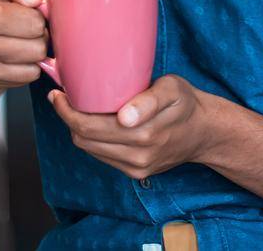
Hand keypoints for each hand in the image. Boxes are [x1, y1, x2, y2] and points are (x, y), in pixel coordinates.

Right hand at [0, 0, 47, 89]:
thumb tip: (37, 0)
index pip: (35, 24)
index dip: (39, 16)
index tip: (28, 12)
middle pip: (37, 49)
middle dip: (39, 36)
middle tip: (28, 27)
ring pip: (33, 69)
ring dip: (34, 54)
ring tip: (22, 40)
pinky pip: (22, 80)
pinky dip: (25, 67)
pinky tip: (14, 53)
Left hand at [50, 74, 220, 179]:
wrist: (204, 132)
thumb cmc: (185, 103)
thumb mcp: (172, 89)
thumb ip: (148, 100)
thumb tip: (124, 117)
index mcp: (144, 133)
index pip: (89, 126)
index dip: (67, 111)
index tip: (57, 94)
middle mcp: (138, 155)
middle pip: (84, 139)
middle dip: (68, 118)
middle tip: (63, 98)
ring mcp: (136, 167)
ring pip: (90, 149)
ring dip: (78, 130)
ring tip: (77, 108)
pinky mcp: (136, 173)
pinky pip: (102, 157)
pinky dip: (93, 140)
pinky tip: (96, 124)